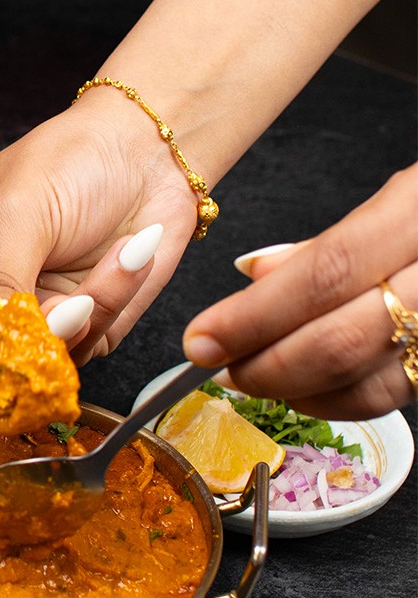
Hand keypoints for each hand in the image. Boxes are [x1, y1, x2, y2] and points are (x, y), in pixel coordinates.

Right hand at [0, 99, 200, 393]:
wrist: (148, 149)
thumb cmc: (69, 161)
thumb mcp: (20, 212)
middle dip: (5, 352)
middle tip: (43, 329)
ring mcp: (27, 317)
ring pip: (29, 362)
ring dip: (76, 319)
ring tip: (112, 258)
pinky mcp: (78, 329)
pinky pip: (84, 348)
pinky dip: (110, 305)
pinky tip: (129, 253)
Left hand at [183, 163, 417, 417]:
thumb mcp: (406, 197)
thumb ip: (331, 242)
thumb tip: (251, 273)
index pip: (324, 273)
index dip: (253, 317)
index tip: (200, 340)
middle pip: (344, 336)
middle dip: (266, 363)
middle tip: (216, 369)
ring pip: (376, 380)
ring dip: (299, 390)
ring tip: (253, 379)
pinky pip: (405, 392)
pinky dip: (344, 400)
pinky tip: (307, 391)